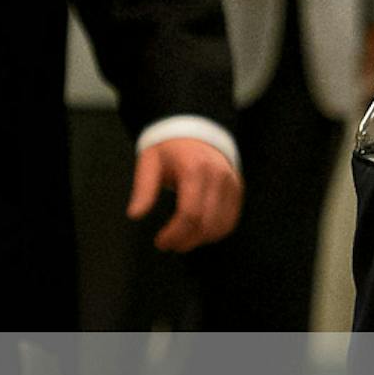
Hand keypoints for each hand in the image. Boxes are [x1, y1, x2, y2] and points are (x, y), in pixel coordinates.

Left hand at [127, 138, 243, 251]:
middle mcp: (218, 176)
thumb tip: (135, 214)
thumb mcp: (150, 162)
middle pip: (206, 223)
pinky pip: (230, 220)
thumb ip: (144, 188)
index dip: (175, 234)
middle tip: (168, 244)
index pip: (190, 213)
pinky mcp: (237, 189)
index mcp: (194, 169)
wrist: (197, 130)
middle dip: (185, 241)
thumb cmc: (170, 149)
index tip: (160, 241)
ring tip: (182, 239)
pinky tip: (198, 232)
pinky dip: (215, 233)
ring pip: (220, 226)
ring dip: (200, 240)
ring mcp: (231, 182)